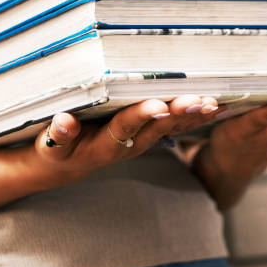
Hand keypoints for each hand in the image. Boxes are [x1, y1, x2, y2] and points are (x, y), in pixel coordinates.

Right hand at [33, 94, 219, 180]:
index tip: (159, 105)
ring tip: (215, 103)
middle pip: (156, 128)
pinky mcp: (146, 136)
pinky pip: (175, 127)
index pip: (125, 127)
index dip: (141, 116)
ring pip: (171, 128)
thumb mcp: (50, 146)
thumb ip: (58, 134)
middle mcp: (128, 145)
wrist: (65, 166)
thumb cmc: (55, 152)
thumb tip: (64, 121)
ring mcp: (140, 141)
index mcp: (104, 144)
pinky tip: (215, 108)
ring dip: (192, 116)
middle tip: (199, 100)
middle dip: (178, 114)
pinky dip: (194, 118)